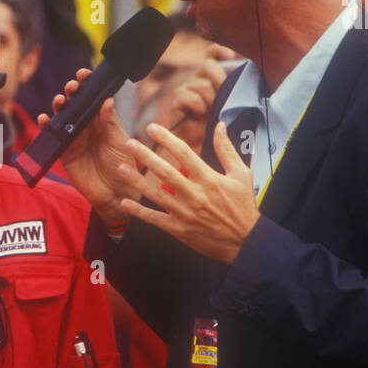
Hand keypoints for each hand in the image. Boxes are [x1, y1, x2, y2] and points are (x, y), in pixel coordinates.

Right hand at [38, 69, 138, 226]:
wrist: (115, 194)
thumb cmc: (123, 166)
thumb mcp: (119, 142)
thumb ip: (110, 122)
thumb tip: (107, 100)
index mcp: (103, 120)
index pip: (94, 98)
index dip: (88, 85)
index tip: (84, 74)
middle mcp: (87, 126)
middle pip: (76, 104)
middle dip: (72, 92)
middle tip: (72, 88)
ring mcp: (74, 138)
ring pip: (62, 117)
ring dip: (59, 106)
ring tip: (59, 101)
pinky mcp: (64, 151)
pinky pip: (52, 136)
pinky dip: (45, 126)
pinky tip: (44, 118)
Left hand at [117, 121, 258, 264]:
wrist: (245, 241)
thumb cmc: (243, 207)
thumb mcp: (241, 175)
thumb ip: (227, 149)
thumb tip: (220, 126)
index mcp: (209, 179)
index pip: (183, 153)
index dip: (166, 138)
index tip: (152, 127)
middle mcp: (194, 194)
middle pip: (164, 171)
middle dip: (145, 156)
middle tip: (129, 144)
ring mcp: (185, 212)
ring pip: (155, 194)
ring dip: (136, 181)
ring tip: (122, 169)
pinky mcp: (179, 229)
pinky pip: (155, 219)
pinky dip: (139, 212)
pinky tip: (125, 203)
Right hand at [166, 44, 239, 152]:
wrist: (201, 143)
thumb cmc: (219, 123)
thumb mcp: (231, 104)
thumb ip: (236, 90)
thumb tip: (246, 79)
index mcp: (211, 76)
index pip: (212, 54)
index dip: (219, 50)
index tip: (231, 55)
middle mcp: (197, 78)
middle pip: (208, 65)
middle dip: (220, 79)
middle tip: (225, 95)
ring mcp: (186, 87)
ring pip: (202, 84)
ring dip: (211, 100)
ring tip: (211, 113)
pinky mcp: (177, 99)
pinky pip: (192, 97)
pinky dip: (199, 107)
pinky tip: (198, 115)